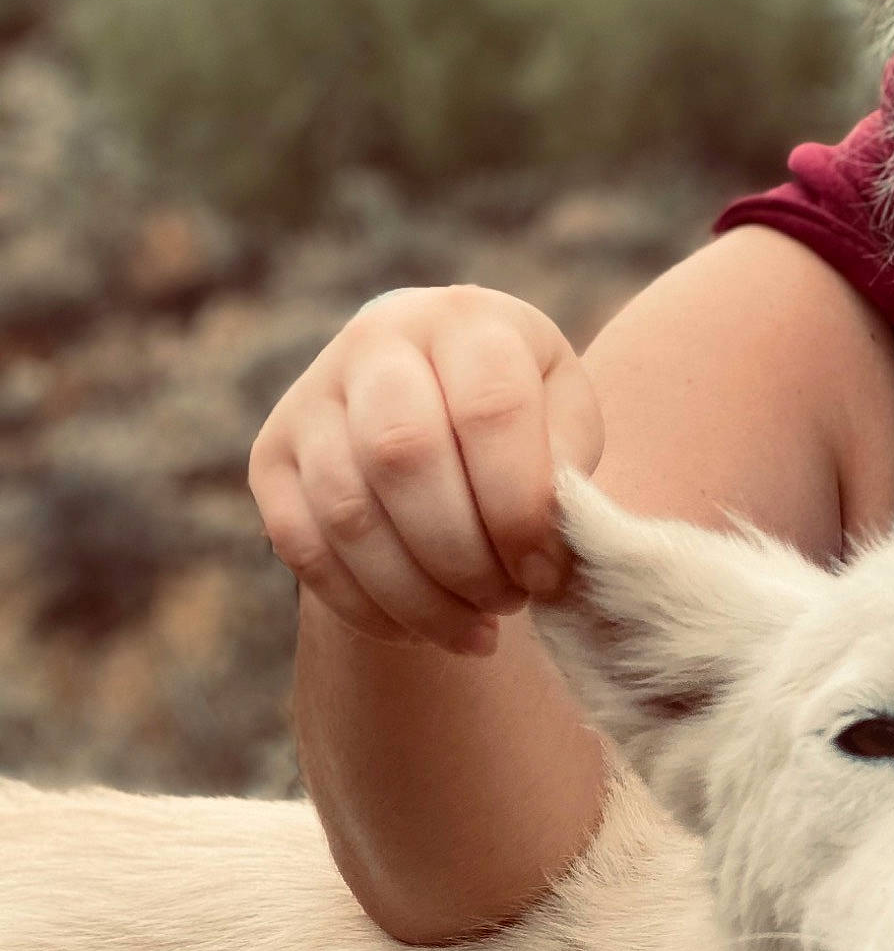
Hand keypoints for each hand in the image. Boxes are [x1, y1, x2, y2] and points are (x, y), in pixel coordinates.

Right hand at [249, 287, 603, 654]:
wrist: (437, 397)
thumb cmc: (520, 418)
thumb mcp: (564, 420)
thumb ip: (564, 471)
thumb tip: (541, 550)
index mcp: (466, 322)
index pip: (489, 408)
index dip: (519, 506)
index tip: (546, 572)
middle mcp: (376, 343)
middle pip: (403, 455)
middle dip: (463, 556)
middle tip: (507, 601)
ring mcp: (311, 398)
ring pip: (349, 513)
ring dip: (418, 595)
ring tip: (475, 627)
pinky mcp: (271, 458)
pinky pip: (303, 548)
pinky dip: (367, 607)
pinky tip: (422, 628)